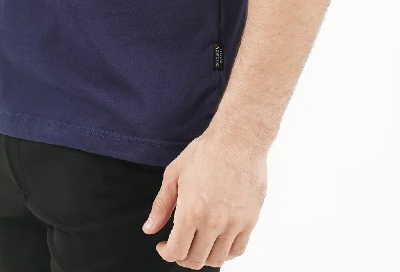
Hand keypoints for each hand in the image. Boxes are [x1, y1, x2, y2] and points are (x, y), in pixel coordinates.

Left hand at [142, 127, 267, 267]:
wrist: (238, 139)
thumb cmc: (205, 152)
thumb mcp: (174, 174)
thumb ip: (161, 205)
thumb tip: (149, 229)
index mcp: (191, 210)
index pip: (177, 251)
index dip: (166, 253)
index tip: (164, 246)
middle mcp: (213, 221)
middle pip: (195, 260)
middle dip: (182, 257)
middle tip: (178, 245)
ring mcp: (234, 223)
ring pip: (216, 259)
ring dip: (203, 257)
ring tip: (197, 243)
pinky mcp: (250, 220)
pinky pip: (237, 250)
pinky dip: (225, 253)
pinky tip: (216, 241)